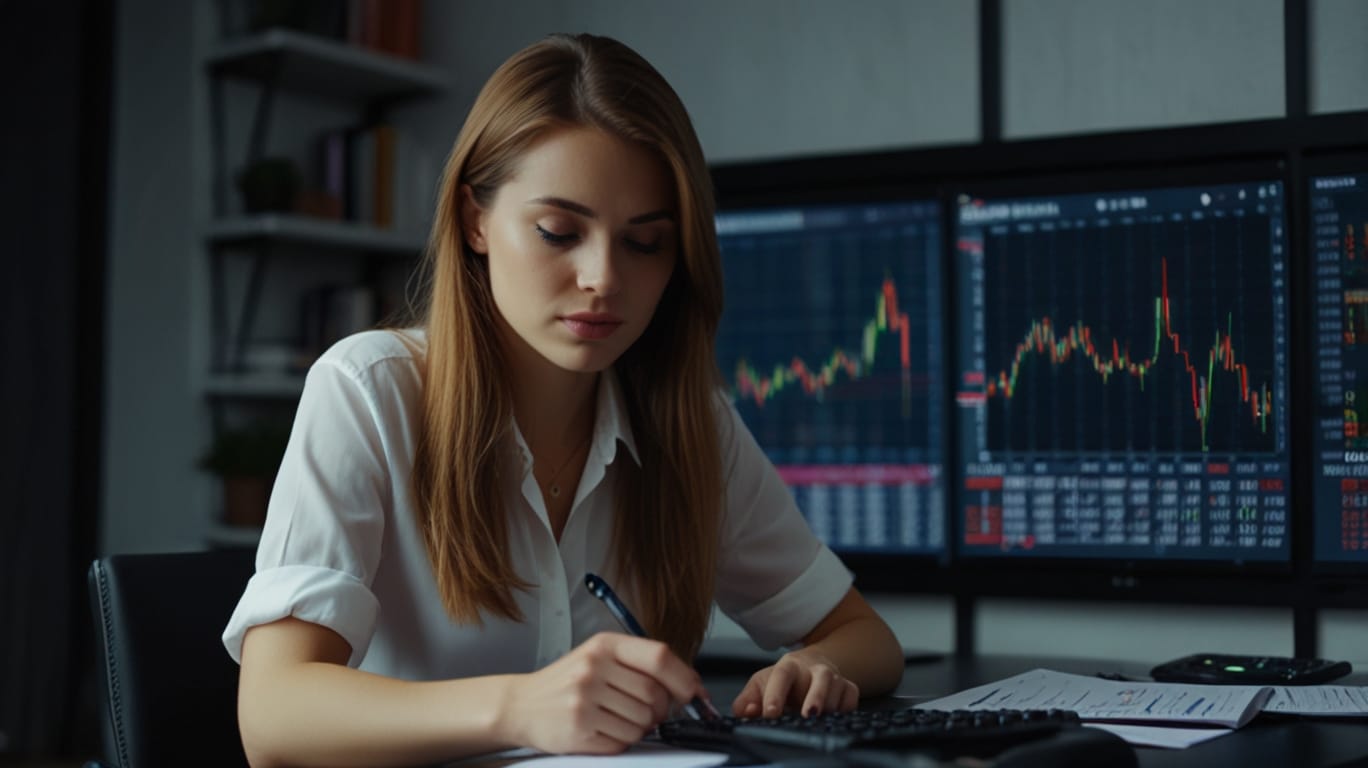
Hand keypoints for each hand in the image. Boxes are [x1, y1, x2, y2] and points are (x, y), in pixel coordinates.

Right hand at [499, 632, 708, 753]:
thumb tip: (689, 685)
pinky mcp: (579, 729)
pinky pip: (624, 742)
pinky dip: (622, 741)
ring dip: (640, 728)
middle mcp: (594, 668)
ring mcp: (585, 700)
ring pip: (643, 723)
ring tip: (618, 719)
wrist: (522, 705)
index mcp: (604, 645)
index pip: (659, 657)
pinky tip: (604, 730)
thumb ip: (639, 665)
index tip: (694, 692)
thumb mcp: (598, 657)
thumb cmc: (566, 682)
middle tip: (649, 712)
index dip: (684, 677)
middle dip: (661, 710)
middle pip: (655, 695)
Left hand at [732, 649, 859, 718]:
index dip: (775, 695)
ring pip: (838, 689)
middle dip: (816, 697)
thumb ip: (747, 700)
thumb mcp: (761, 685)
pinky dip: (845, 708)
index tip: (770, 714)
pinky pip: (852, 698)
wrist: (811, 665)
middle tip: (807, 715)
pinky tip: (834, 717)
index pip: (781, 676)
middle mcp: (814, 669)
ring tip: (817, 720)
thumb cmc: (783, 679)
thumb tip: (747, 711)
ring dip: (829, 707)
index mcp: (788, 666)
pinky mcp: (848, 687)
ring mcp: (833, 677)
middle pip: (820, 678)